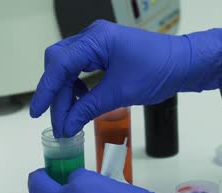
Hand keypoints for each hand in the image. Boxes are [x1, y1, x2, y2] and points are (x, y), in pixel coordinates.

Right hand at [30, 20, 221, 136]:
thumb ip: (88, 108)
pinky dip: (77, 87)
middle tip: (59, 122)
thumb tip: (66, 127)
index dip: (46, 90)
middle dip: (56, 94)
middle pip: (59, 64)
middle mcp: (93, 37)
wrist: (184, 64)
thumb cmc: (158, 71)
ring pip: (68, 67)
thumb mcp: (120, 93)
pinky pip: (80, 68)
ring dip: (65, 91)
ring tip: (69, 116)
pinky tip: (81, 101)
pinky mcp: (104, 52)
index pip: (59, 65)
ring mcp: (98, 43)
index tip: (37, 112)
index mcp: (96, 39)